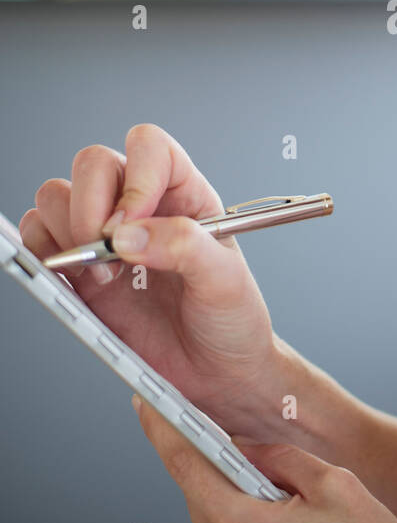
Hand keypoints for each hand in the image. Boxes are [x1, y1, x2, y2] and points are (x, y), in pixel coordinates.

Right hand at [19, 124, 276, 431]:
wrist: (218, 374)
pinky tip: (79, 283)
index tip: (133, 221)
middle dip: (91, 207)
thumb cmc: (232, 321)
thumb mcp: (227, 281)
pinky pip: (39, 239)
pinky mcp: (80, 272)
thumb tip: (129, 234)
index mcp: (185, 195)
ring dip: (67, 232)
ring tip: (102, 276)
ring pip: (58, 196)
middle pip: (94, 165)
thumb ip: (185, 248)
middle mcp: (141, 208)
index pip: (149, 149)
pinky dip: (43, 254)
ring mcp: (105, 239)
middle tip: (111, 256)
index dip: (136, 176)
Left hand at [133, 394, 396, 522]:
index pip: (187, 468)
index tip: (148, 406)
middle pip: (202, 501)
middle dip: (223, 475)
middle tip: (264, 467)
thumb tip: (241, 446)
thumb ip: (278, 457)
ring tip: (292, 515)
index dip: (164, 431)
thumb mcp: (335, 483)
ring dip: (239, 513)